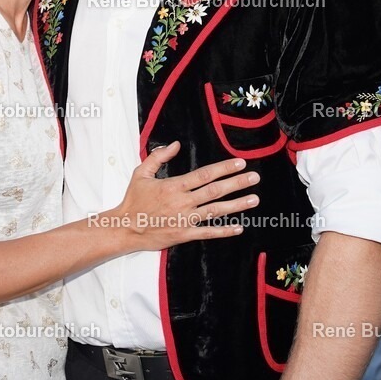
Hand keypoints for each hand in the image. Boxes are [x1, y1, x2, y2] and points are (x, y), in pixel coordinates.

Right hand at [109, 142, 259, 251]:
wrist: (125, 228)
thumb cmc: (133, 200)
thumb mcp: (141, 173)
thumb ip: (158, 157)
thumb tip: (174, 145)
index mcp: (174, 186)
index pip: (204, 175)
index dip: (224, 168)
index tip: (239, 163)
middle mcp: (183, 202)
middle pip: (215, 191)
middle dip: (237, 183)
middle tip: (254, 177)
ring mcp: (185, 220)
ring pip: (215, 211)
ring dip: (236, 205)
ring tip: (254, 199)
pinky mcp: (184, 235)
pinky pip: (207, 232)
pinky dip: (223, 230)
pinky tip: (238, 227)